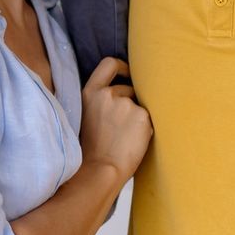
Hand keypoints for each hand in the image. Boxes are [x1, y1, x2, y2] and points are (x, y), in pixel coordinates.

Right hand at [79, 57, 152, 184]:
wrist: (100, 169)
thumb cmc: (92, 149)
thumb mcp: (86, 116)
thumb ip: (100, 101)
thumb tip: (122, 92)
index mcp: (90, 93)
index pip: (109, 64)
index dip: (122, 67)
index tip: (128, 74)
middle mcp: (108, 94)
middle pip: (128, 89)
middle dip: (130, 102)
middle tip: (124, 126)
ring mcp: (126, 104)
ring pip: (140, 106)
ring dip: (138, 117)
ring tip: (127, 138)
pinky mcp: (143, 116)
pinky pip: (149, 119)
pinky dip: (145, 129)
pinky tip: (135, 142)